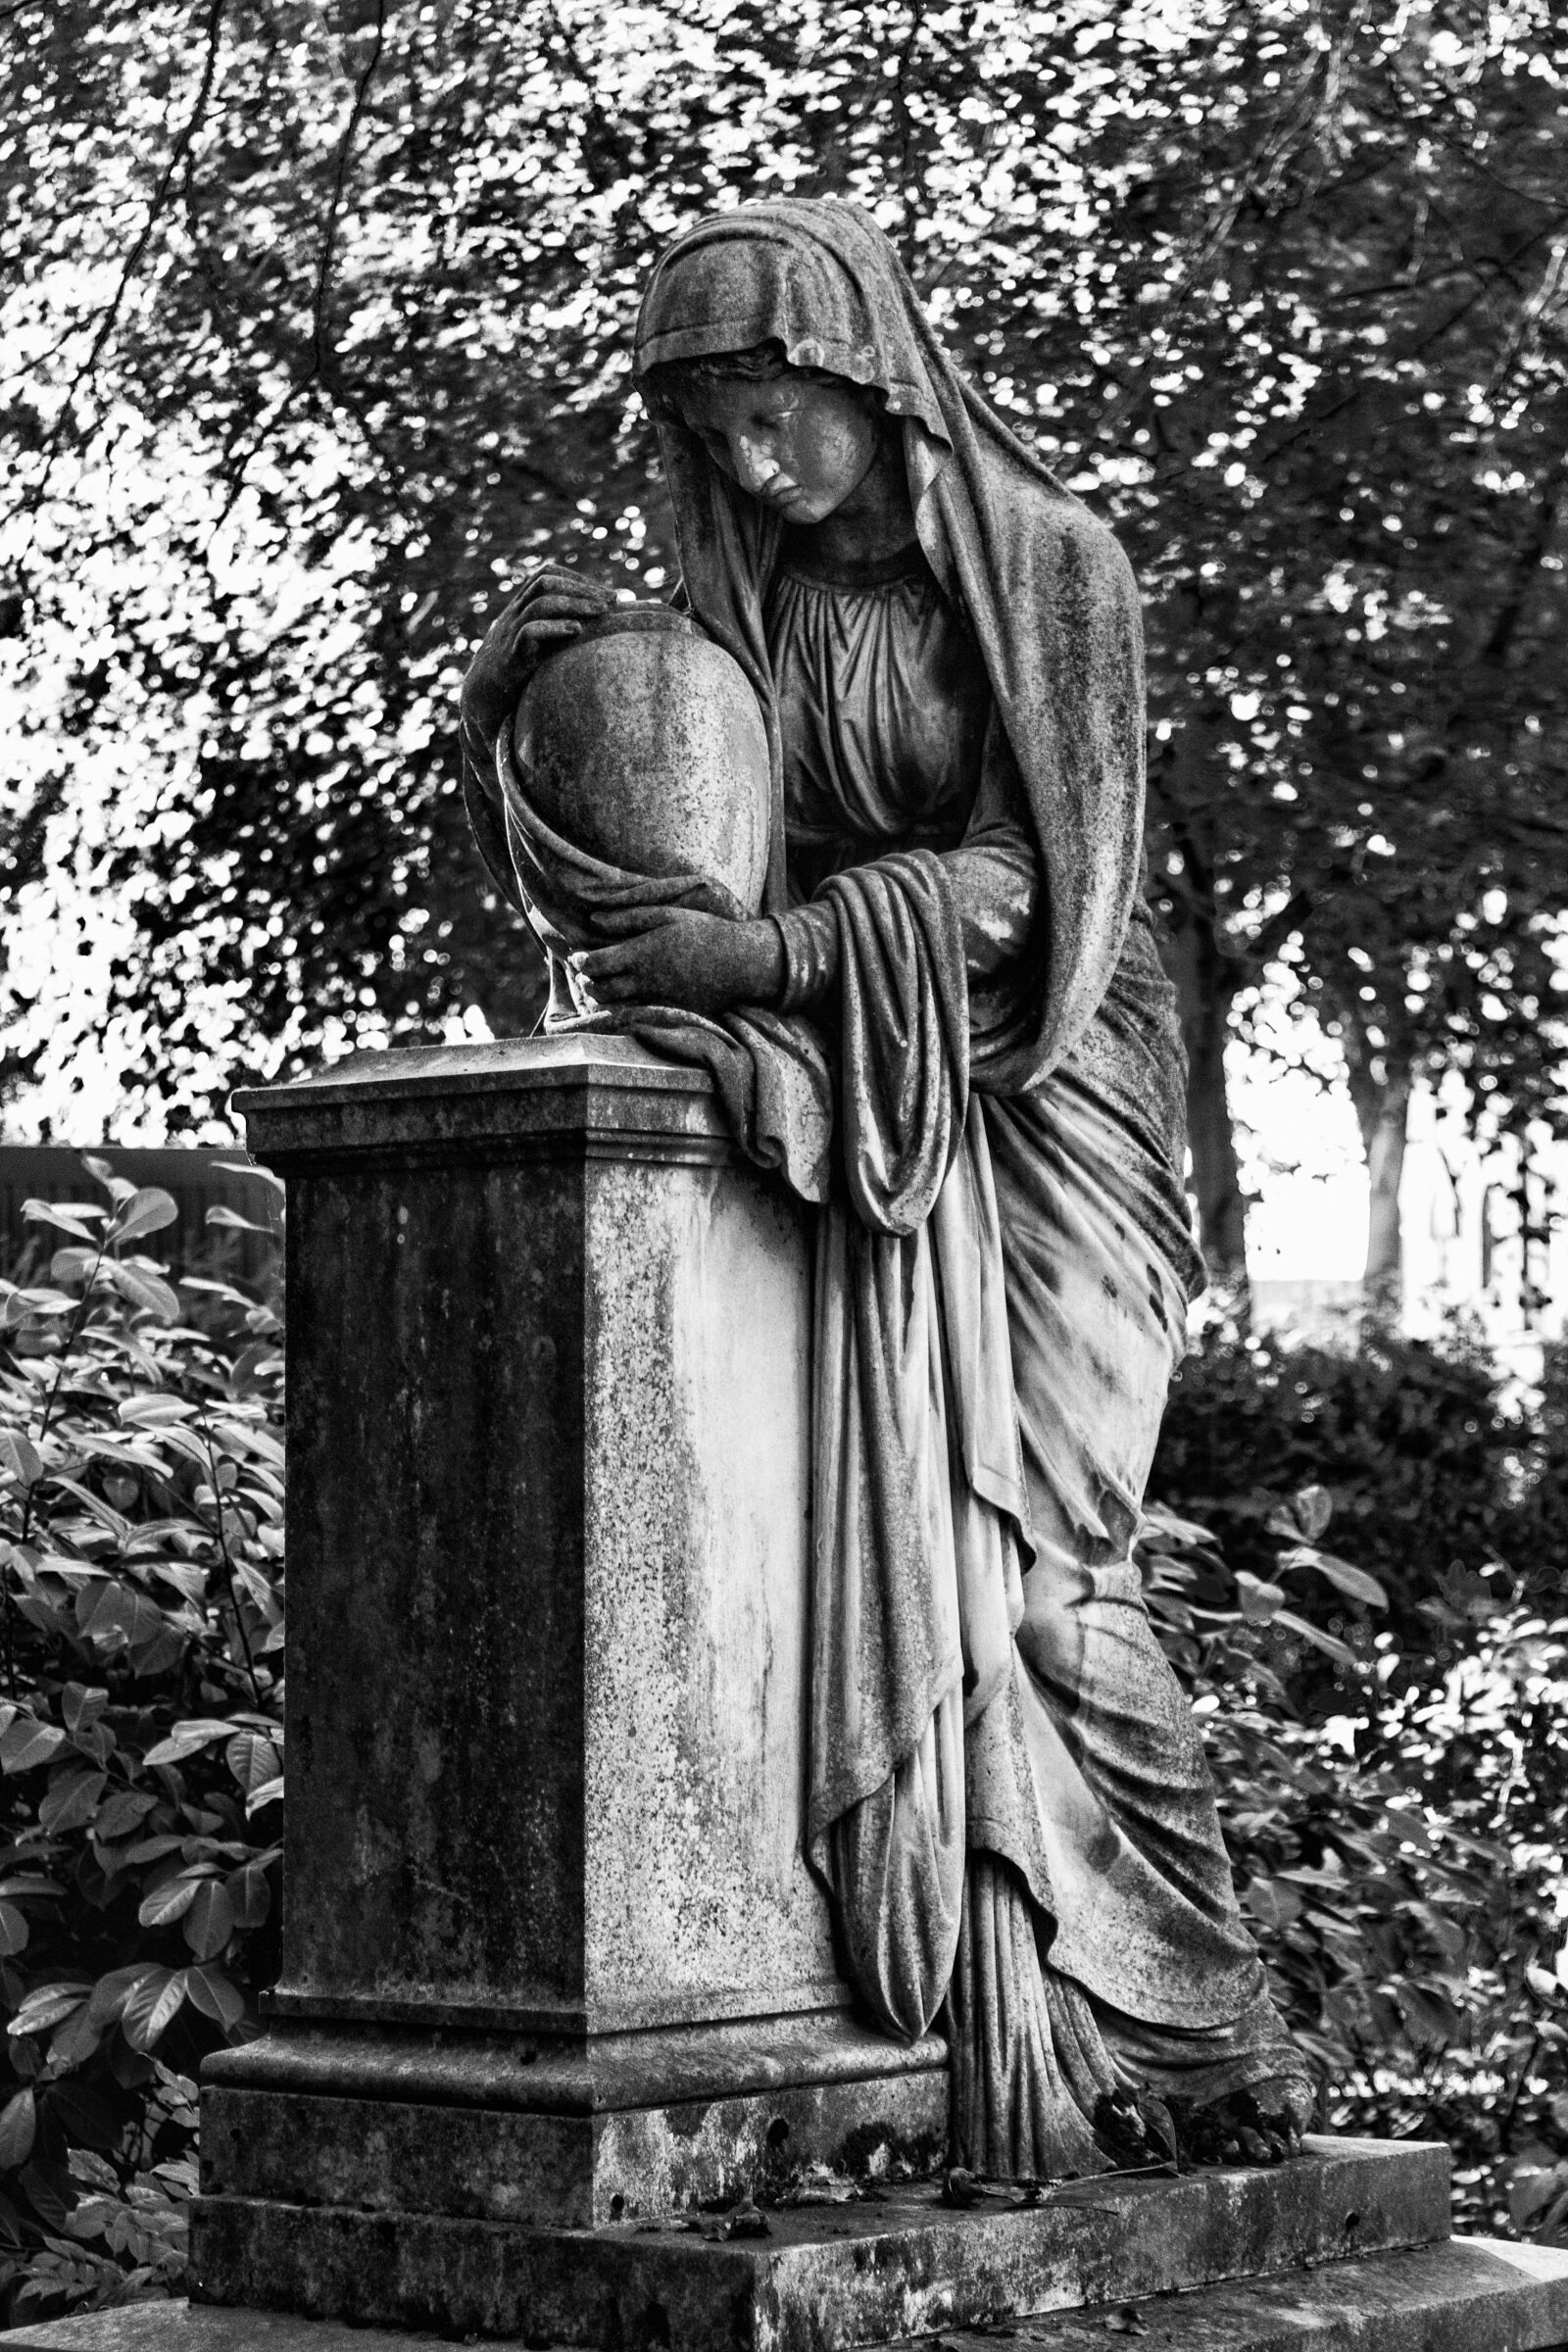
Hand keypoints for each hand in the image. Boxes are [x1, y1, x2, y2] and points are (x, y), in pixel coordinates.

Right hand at [460, 565, 612, 759]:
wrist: (481, 699)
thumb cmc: (516, 671)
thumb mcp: (536, 643)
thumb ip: (558, 630)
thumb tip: (599, 628)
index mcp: (520, 607)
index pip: (547, 575)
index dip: (576, 578)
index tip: (605, 593)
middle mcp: (513, 615)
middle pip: (545, 583)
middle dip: (581, 588)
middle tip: (612, 601)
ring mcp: (510, 634)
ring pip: (540, 604)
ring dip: (575, 604)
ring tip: (602, 613)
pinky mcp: (510, 657)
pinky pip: (530, 633)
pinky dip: (555, 628)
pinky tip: (577, 631)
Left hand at [570, 908, 784, 1015]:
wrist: (739, 963)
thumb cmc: (704, 931)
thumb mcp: (668, 914)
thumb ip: (630, 918)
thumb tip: (594, 919)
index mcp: (640, 953)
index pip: (594, 964)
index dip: (579, 961)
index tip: (578, 956)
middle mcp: (644, 980)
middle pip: (598, 990)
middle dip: (585, 982)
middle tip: (585, 973)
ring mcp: (655, 998)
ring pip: (613, 1006)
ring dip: (600, 998)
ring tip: (599, 986)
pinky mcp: (667, 1010)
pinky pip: (633, 1014)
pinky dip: (619, 1009)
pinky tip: (621, 998)